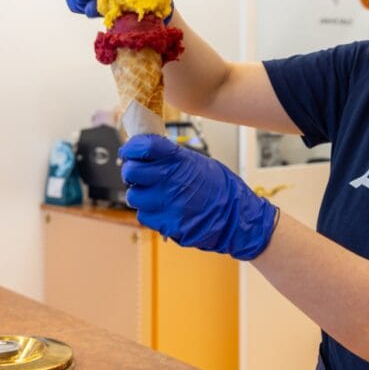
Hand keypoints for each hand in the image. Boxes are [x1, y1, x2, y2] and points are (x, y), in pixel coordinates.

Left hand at [120, 135, 277, 259]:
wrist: (237, 217)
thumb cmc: (220, 188)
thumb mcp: (197, 163)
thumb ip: (170, 159)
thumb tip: (146, 155)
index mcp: (178, 159)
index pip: (144, 145)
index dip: (132, 147)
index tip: (130, 151)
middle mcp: (169, 179)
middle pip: (131, 172)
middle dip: (131, 173)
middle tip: (138, 175)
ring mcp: (167, 203)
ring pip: (133, 196)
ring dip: (140, 195)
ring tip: (153, 195)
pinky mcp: (166, 223)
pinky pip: (144, 215)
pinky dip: (149, 213)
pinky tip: (162, 209)